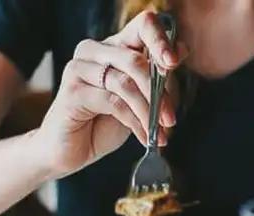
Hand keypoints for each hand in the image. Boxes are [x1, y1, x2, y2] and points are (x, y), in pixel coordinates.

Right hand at [34, 11, 186, 177]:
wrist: (71, 150)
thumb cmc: (104, 122)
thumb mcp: (139, 98)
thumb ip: (157, 76)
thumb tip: (182, 49)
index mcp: (113, 46)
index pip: (142, 26)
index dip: (161, 41)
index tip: (174, 63)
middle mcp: (93, 50)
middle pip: (135, 60)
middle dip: (158, 92)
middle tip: (170, 119)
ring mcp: (79, 68)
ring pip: (125, 84)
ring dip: (148, 112)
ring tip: (159, 132)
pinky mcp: (72, 91)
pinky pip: (113, 103)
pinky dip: (134, 123)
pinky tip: (144, 137)